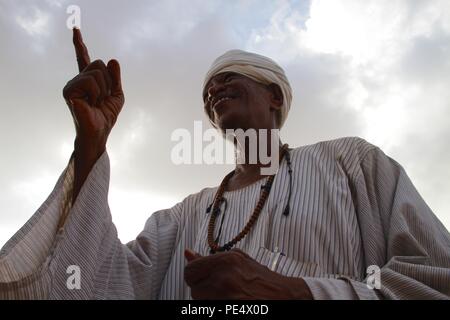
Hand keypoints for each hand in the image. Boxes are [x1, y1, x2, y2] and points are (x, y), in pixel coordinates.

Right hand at [63, 28, 123, 149]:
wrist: (100, 131)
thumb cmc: (106, 115)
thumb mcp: (117, 94)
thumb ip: (115, 77)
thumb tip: (112, 60)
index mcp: (88, 80)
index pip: (84, 58)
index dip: (80, 44)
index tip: (75, 30)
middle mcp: (78, 79)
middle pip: (99, 64)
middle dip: (109, 82)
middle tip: (102, 98)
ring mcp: (72, 84)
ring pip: (96, 72)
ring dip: (103, 89)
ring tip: (96, 102)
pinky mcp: (69, 90)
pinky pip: (90, 81)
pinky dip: (96, 93)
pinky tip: (91, 103)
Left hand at [184, 248, 312, 299]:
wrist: (283, 297)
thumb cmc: (262, 279)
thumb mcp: (238, 260)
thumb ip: (211, 258)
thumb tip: (189, 254)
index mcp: (226, 261)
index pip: (190, 270)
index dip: (194, 273)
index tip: (202, 275)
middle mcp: (224, 279)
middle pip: (193, 288)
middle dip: (202, 287)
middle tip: (219, 286)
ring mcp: (226, 298)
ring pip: (200, 301)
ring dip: (209, 298)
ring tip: (227, 294)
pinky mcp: (227, 309)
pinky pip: (210, 307)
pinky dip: (215, 304)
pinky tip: (230, 301)